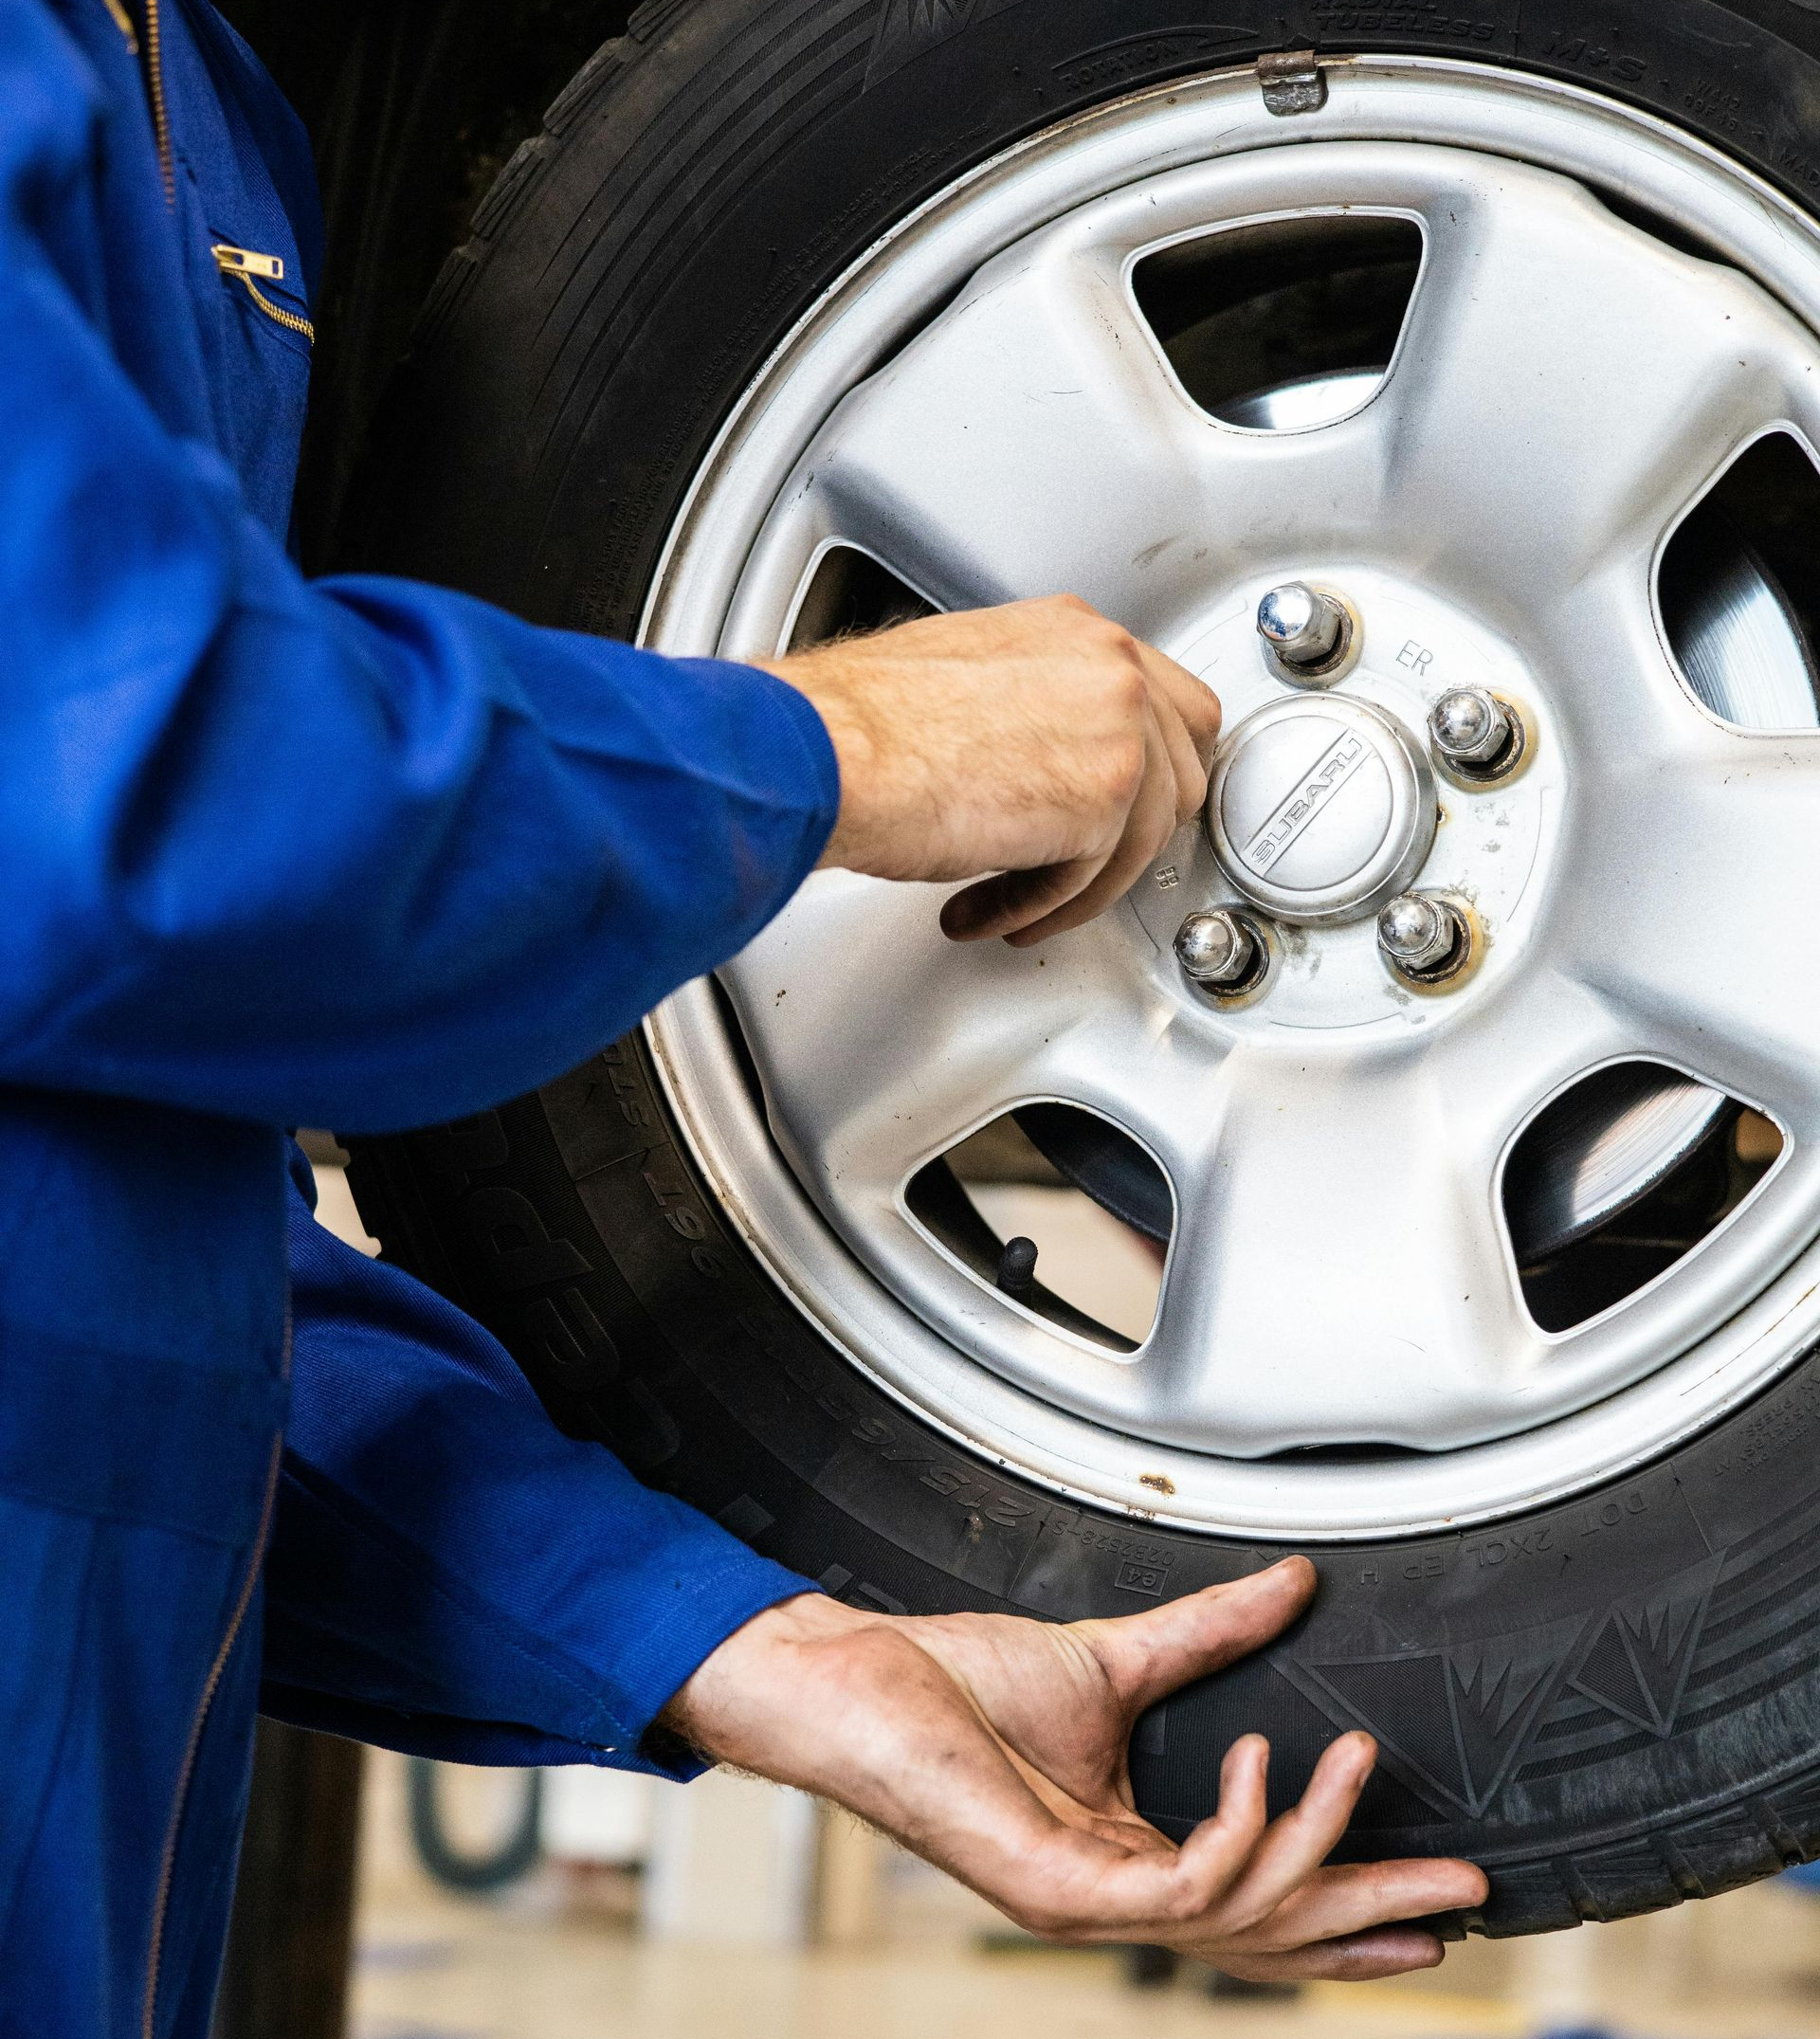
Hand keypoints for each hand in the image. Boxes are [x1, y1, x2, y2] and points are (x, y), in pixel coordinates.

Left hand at [662, 1556, 1485, 1980]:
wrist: (866, 1680)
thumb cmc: (960, 1681)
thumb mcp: (1115, 1659)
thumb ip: (1209, 1634)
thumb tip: (1290, 1584)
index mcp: (1133, 1853)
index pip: (1263, 1900)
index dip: (1350, 1908)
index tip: (1435, 1904)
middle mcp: (1117, 1894)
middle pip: (1276, 1934)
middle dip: (1376, 1917)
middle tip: (1467, 1892)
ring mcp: (1087, 1901)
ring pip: (1239, 1912)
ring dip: (1317, 1841)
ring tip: (1359, 1762)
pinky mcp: (1058, 1886)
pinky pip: (1176, 1889)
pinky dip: (1234, 1833)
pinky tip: (1259, 1769)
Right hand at [759, 595, 1220, 945]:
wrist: (829, 752)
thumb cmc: (862, 724)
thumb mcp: (967, 680)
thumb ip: (1031, 708)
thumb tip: (1043, 758)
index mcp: (1076, 631)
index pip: (1168, 700)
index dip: (1154, 765)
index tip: (1127, 804)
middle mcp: (1109, 667)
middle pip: (1184, 767)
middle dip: (1137, 830)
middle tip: (1089, 865)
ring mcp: (1118, 728)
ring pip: (1147, 834)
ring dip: (1081, 884)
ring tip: (1017, 902)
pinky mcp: (1105, 797)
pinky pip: (1096, 877)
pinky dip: (1045, 906)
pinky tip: (996, 908)